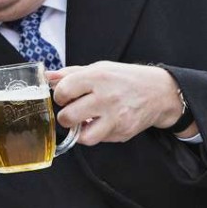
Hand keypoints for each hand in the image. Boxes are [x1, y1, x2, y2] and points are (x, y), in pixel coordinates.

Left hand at [49, 62, 188, 144]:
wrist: (159, 92)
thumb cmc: (126, 78)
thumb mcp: (99, 68)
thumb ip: (71, 73)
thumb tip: (47, 76)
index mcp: (98, 77)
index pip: (63, 90)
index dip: (59, 96)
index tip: (64, 96)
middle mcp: (107, 98)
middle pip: (68, 116)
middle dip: (65, 116)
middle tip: (71, 111)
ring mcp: (116, 118)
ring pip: (83, 136)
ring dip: (79, 131)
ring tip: (83, 122)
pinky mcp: (122, 133)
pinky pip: (99, 140)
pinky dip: (95, 134)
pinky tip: (100, 123)